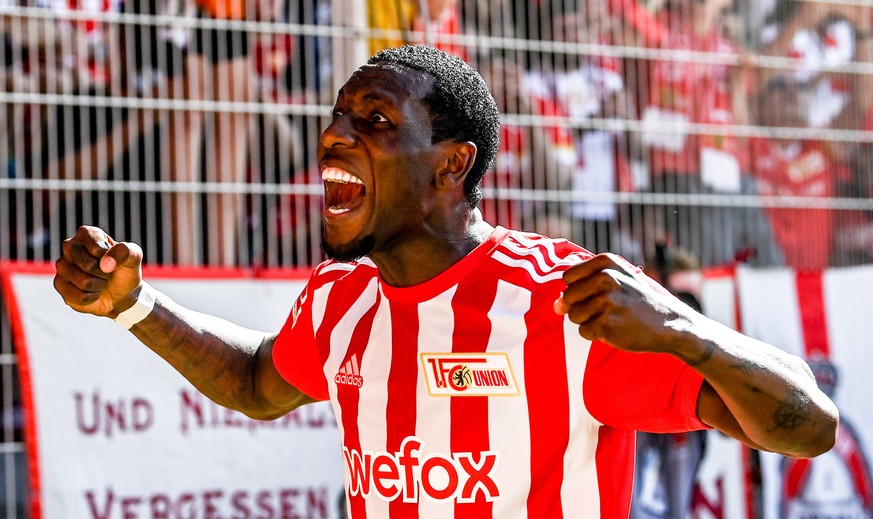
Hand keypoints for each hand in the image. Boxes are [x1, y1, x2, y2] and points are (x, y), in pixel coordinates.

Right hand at [54, 225, 144, 317]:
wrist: (121, 293)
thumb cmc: (125, 270)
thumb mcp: (134, 257)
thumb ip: (125, 252)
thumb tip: (105, 264)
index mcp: (87, 234)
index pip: (96, 247)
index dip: (109, 258)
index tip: (113, 259)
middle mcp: (70, 246)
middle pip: (88, 265)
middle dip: (104, 273)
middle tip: (107, 273)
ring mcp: (62, 265)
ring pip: (84, 282)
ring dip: (98, 286)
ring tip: (100, 281)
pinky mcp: (60, 284)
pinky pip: (78, 296)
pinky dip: (92, 297)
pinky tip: (93, 293)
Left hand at [553, 253, 697, 353]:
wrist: (667, 323)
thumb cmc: (636, 300)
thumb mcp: (616, 279)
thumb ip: (582, 286)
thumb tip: (555, 305)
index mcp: (607, 262)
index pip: (568, 276)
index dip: (577, 289)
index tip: (596, 293)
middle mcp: (606, 278)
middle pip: (568, 296)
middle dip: (580, 306)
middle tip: (606, 308)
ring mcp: (606, 301)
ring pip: (573, 315)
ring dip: (588, 321)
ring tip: (611, 317)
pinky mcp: (607, 323)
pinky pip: (583, 331)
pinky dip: (595, 334)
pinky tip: (614, 328)